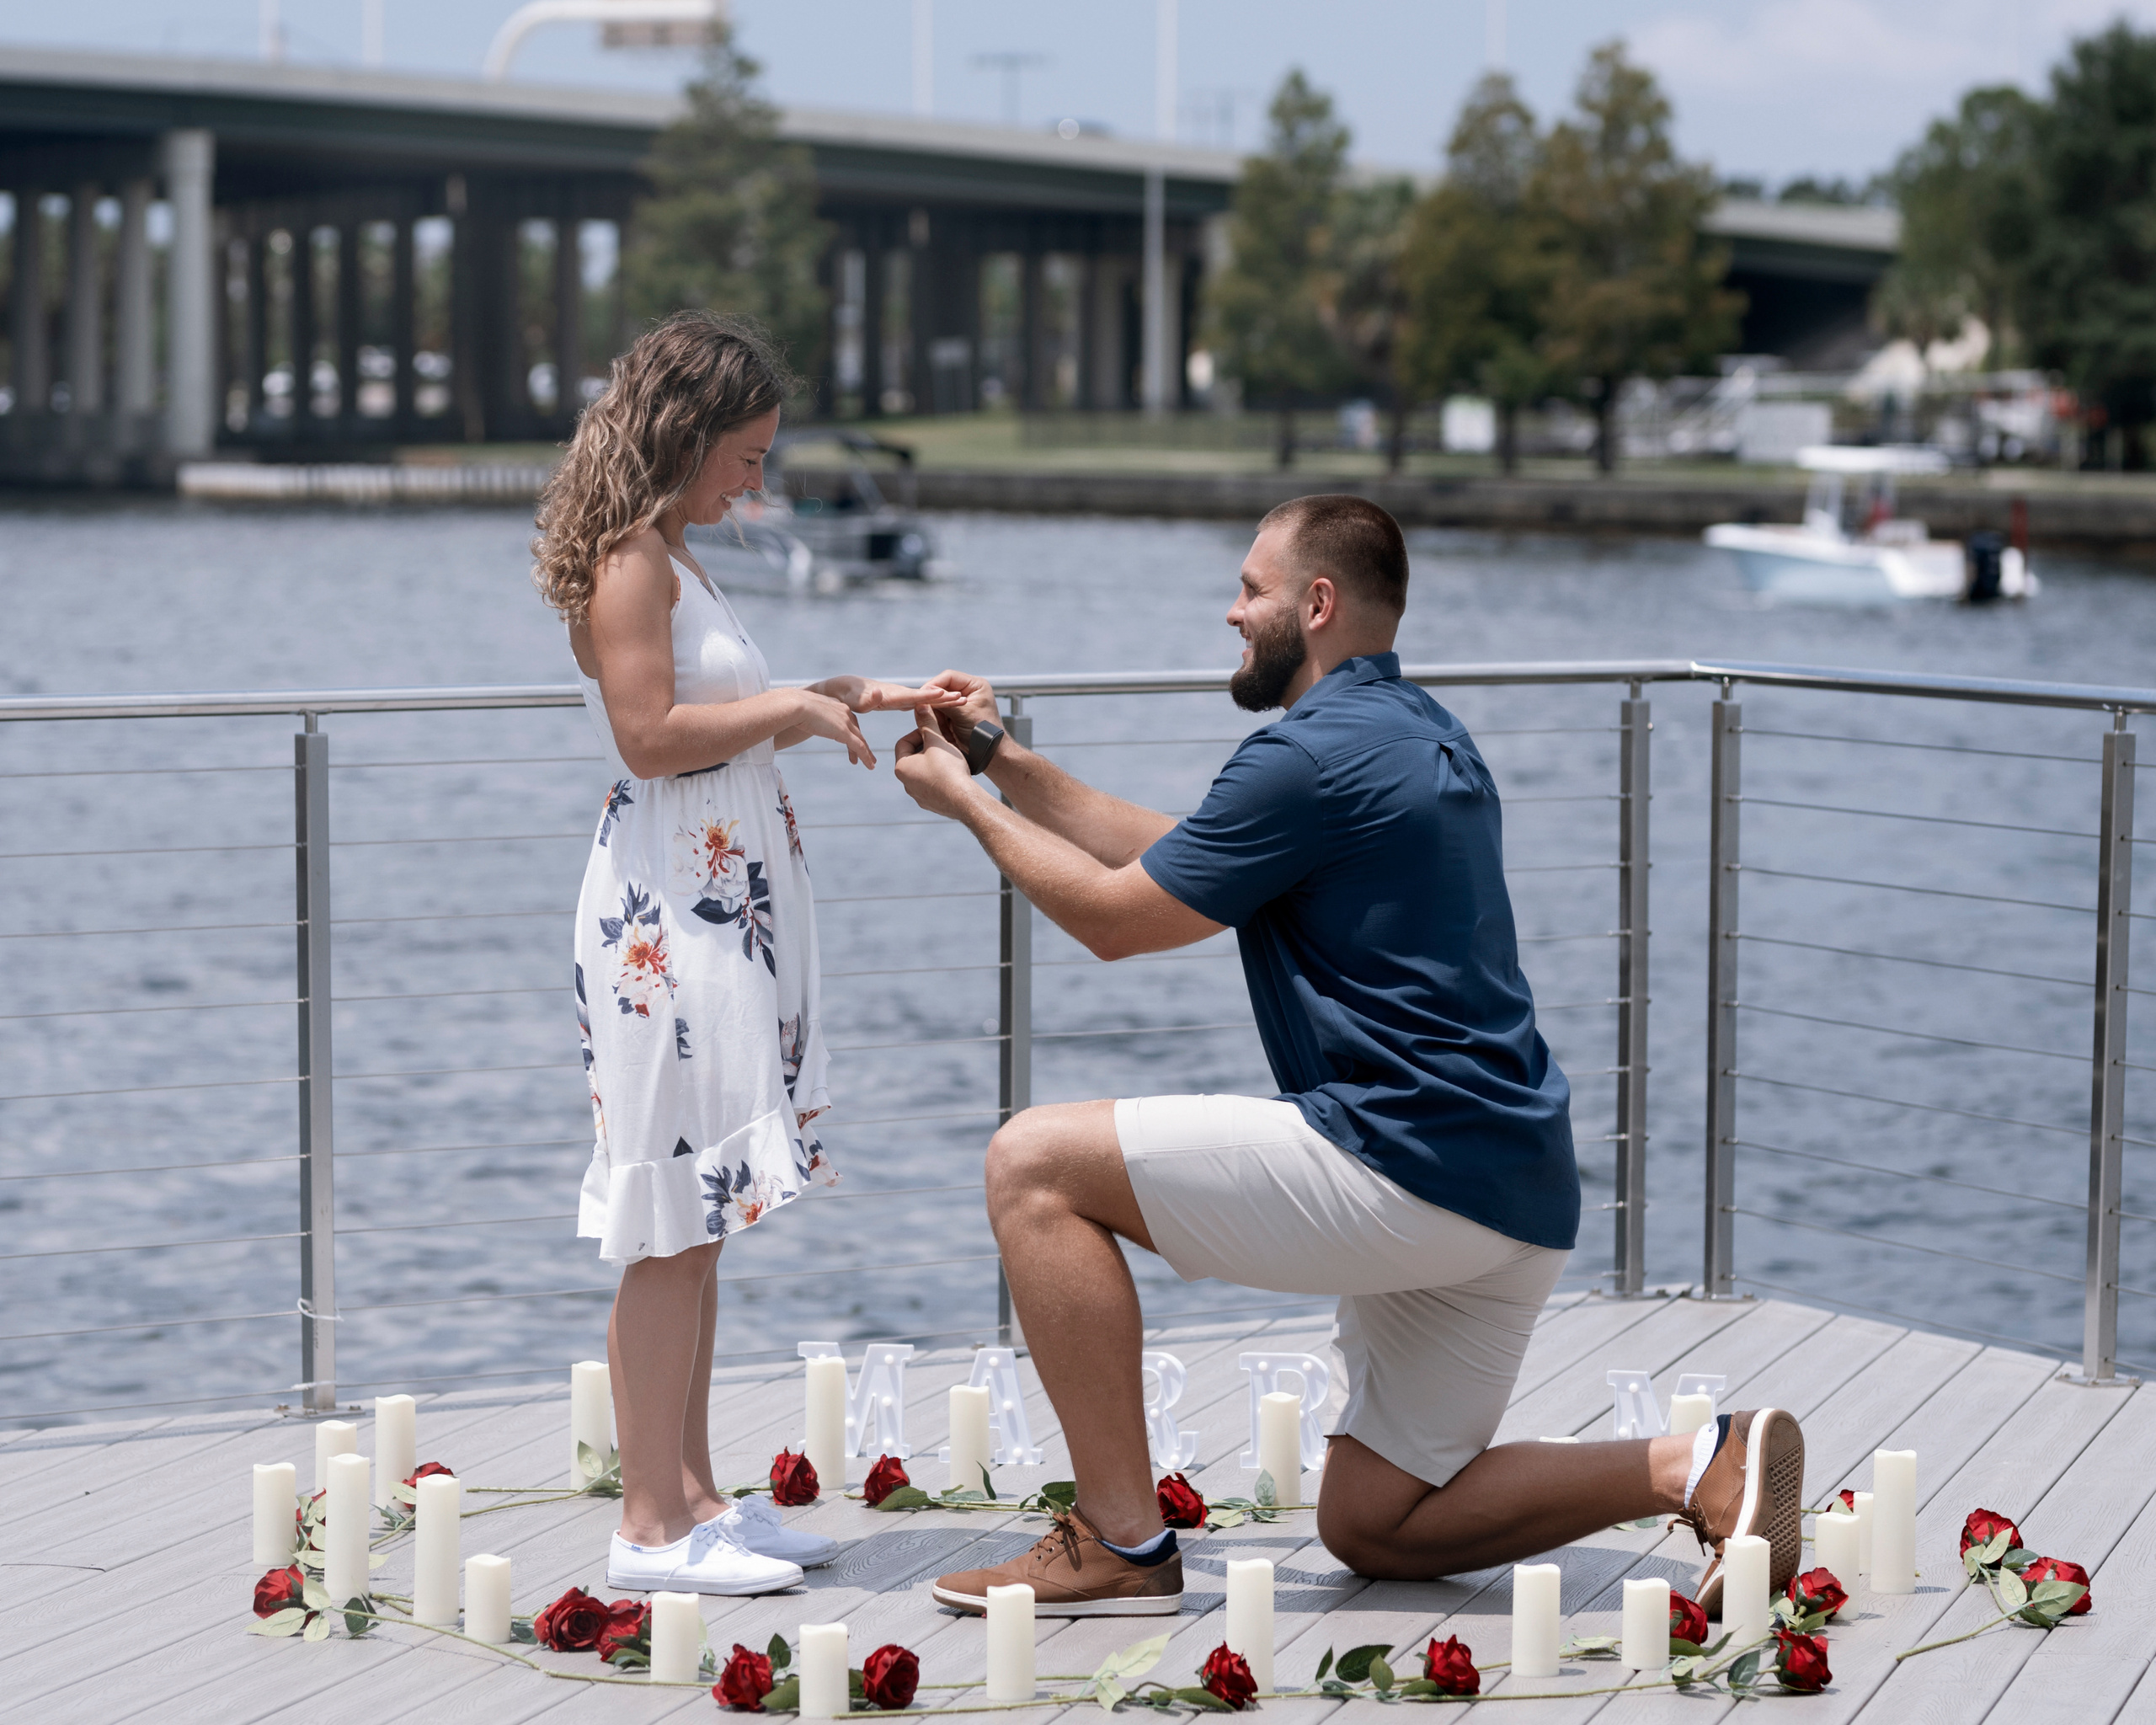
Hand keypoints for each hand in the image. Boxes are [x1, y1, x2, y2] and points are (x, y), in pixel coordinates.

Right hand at [789, 687, 879, 767]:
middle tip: (867, 754)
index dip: (850, 731)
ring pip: (860, 739)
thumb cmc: (791, 707)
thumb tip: (798, 721)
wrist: (794, 704)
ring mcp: (844, 722)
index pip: (846, 719)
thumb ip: (805, 717)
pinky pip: (859, 746)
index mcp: (834, 705)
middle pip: (856, 730)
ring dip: (866, 753)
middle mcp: (843, 711)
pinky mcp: (844, 732)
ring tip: (871, 764)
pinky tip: (869, 766)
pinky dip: (865, 757)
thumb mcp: (801, 711)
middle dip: (861, 742)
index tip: (850, 741)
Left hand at [811, 675, 967, 715]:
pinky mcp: (897, 701)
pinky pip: (918, 703)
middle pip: (923, 696)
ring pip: (923, 699)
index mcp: (888, 696)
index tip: (945, 694)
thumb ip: (865, 699)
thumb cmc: (844, 696)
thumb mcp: (852, 700)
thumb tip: (877, 693)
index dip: (927, 696)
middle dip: (942, 697)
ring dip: (942, 700)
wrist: (840, 689)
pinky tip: (942, 707)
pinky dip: (932, 704)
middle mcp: (896, 694)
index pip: (911, 696)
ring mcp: (898, 697)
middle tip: (963, 697)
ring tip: (960, 700)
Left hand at [893, 711, 980, 817]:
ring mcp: (919, 796)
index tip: (932, 730)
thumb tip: (919, 706)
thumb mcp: (937, 741)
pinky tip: (954, 773)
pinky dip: (941, 777)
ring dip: (934, 761)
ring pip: (924, 772)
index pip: (903, 743)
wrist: (964, 800)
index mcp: (902, 768)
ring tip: (950, 755)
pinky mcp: (932, 804)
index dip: (918, 732)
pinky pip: (933, 786)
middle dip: (927, 747)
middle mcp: (906, 784)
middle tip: (943, 741)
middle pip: (914, 757)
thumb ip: (927, 723)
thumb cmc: (949, 769)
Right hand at [921, 669, 999, 748]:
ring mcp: (960, 704)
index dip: (934, 685)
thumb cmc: (985, 733)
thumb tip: (924, 696)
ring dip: (935, 714)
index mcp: (975, 685)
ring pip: (937, 703)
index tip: (923, 694)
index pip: (949, 677)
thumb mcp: (964, 714)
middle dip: (934, 702)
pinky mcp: (954, 715)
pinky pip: (938, 714)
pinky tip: (943, 730)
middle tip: (925, 712)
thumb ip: (945, 703)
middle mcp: (967, 691)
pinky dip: (937, 722)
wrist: (990, 753)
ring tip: (942, 727)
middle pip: (941, 689)